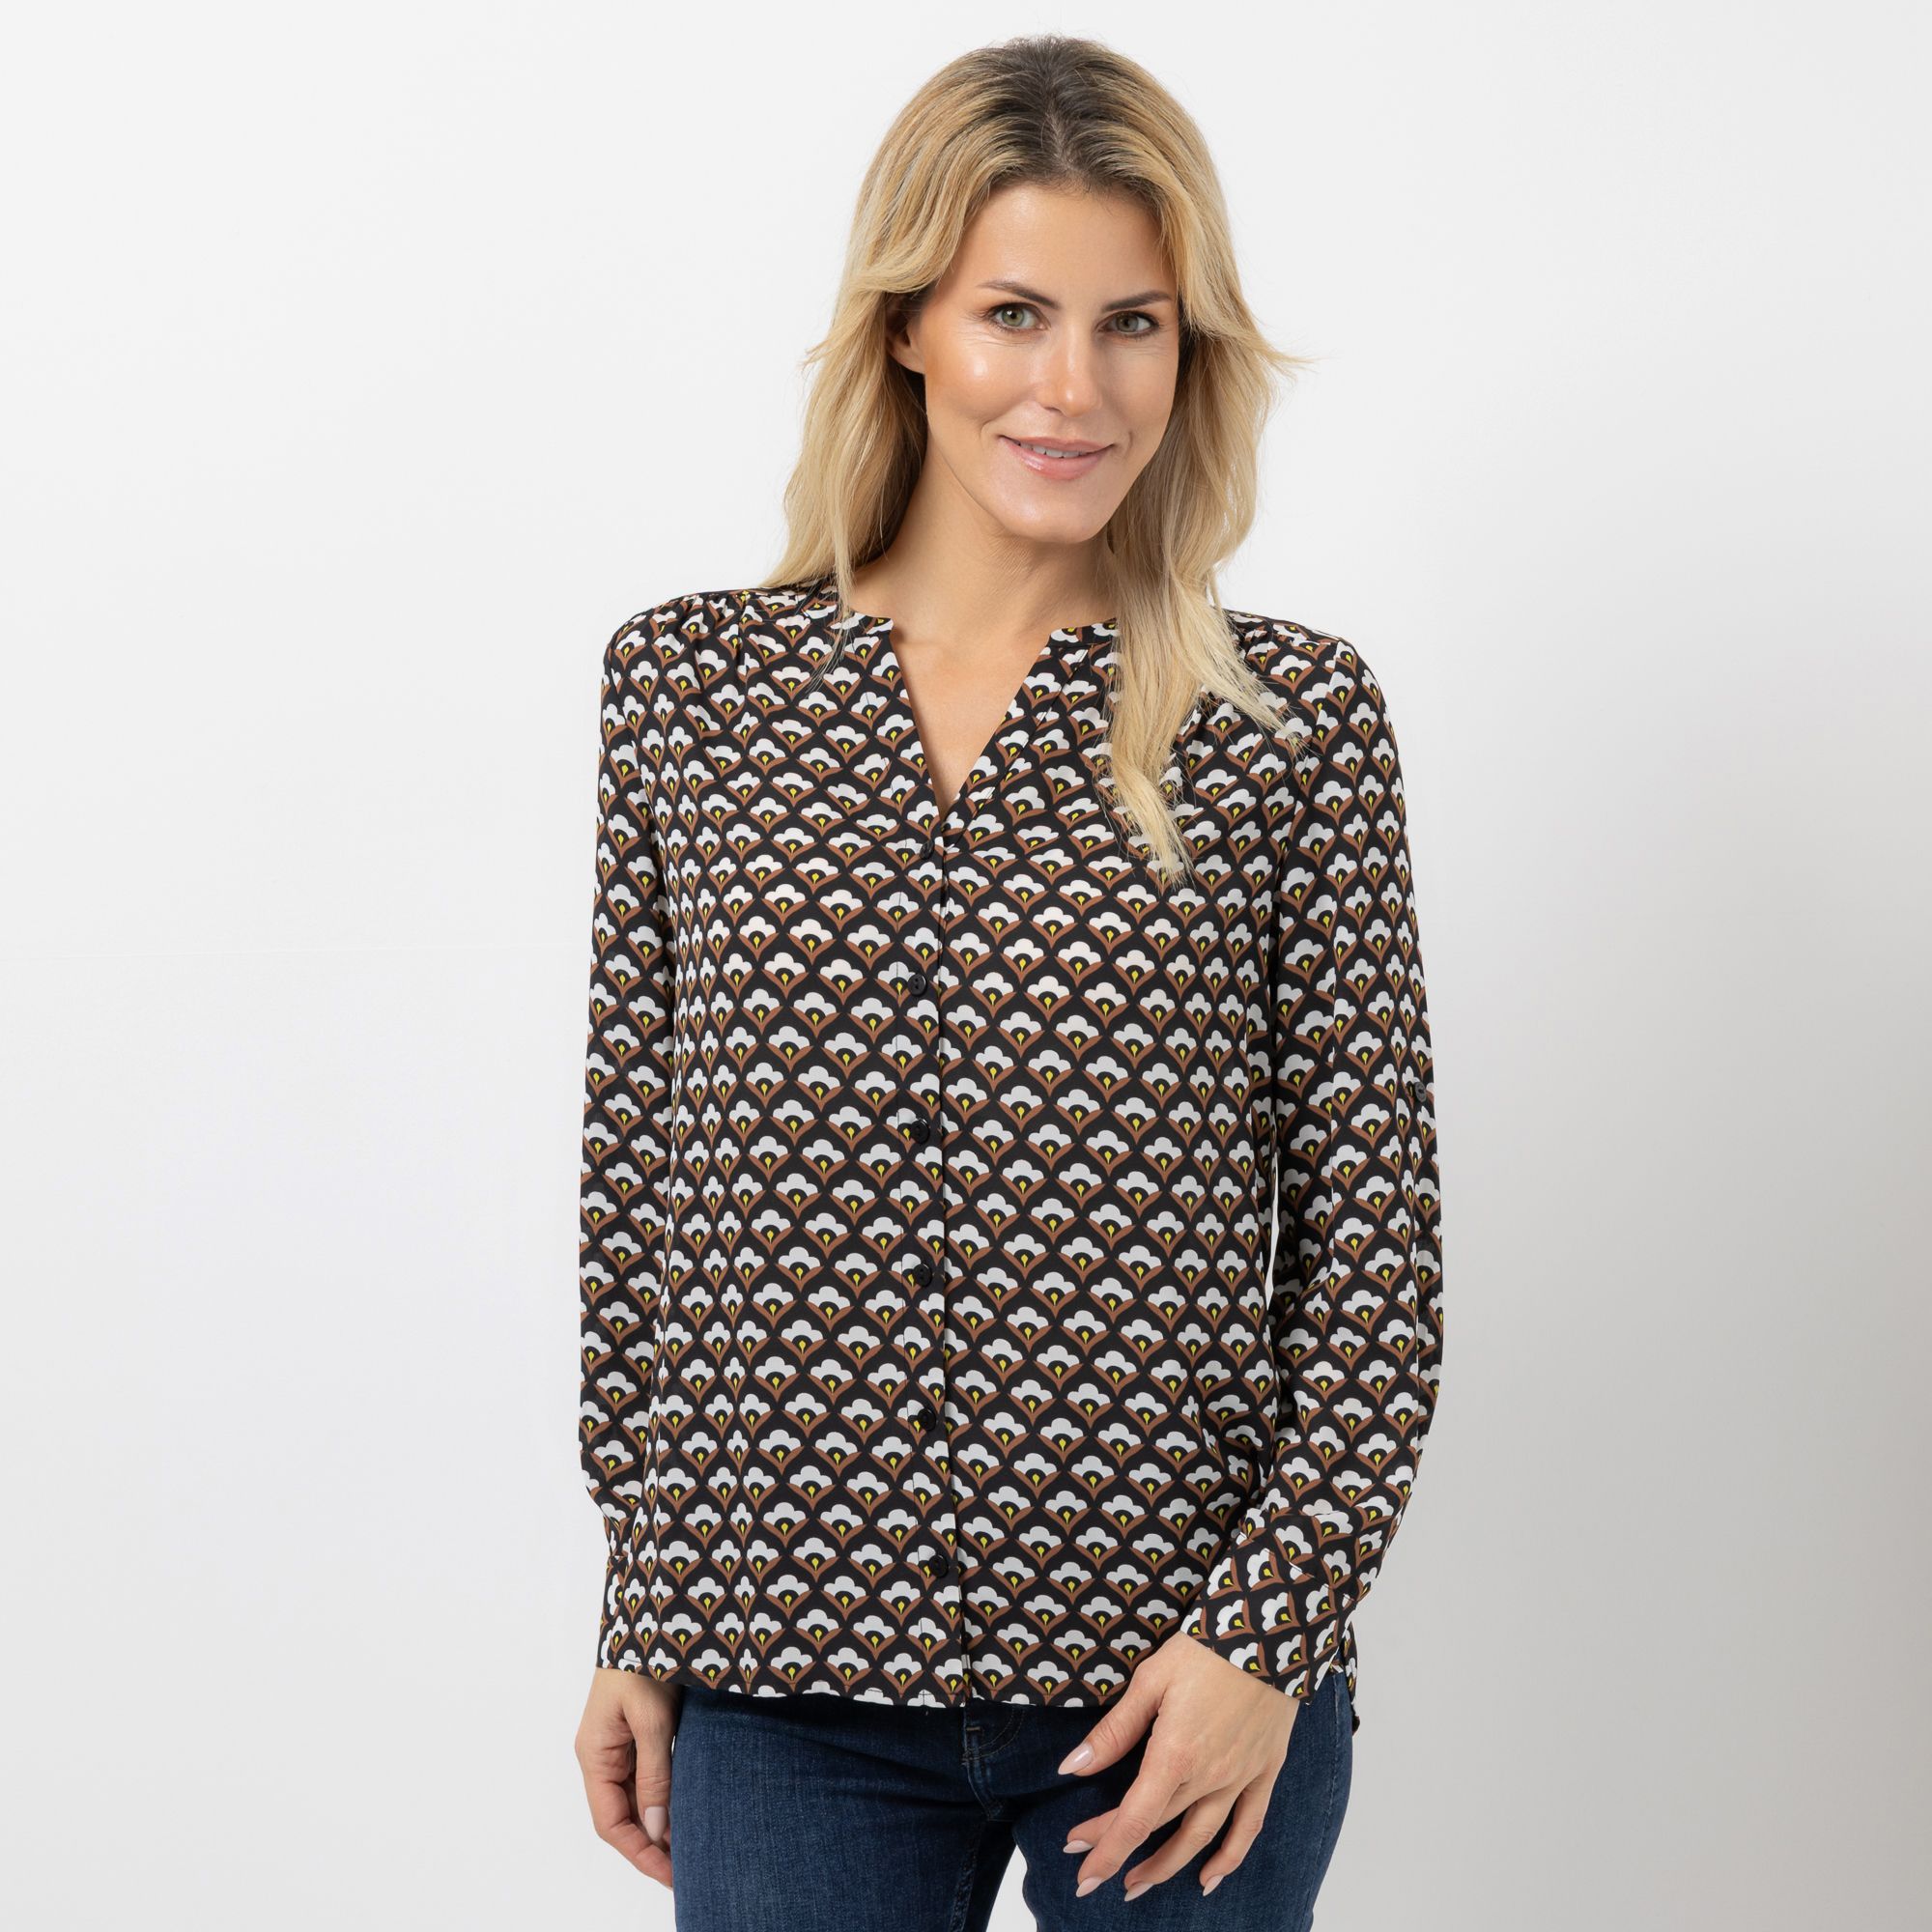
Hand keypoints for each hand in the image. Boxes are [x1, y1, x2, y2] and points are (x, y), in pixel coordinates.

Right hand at [576, 1666, 681, 1888]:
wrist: (651, 1615)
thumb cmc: (644, 1660)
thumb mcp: (653, 1719)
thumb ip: (655, 1773)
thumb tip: (657, 1829)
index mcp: (595, 1754)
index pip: (611, 1822)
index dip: (640, 1852)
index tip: (671, 1874)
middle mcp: (602, 1754)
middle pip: (622, 1815)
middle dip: (652, 1845)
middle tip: (688, 1869)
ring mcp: (617, 1743)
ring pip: (635, 1798)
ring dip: (659, 1824)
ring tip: (691, 1847)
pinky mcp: (636, 1731)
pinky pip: (646, 1776)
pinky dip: (664, 1797)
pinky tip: (685, 1809)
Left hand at [1055, 1632, 1298, 1900]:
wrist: (1267, 1632)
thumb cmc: (1203, 1651)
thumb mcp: (1148, 1682)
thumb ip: (1113, 1732)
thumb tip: (1071, 1768)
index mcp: (1174, 1756)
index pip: (1133, 1820)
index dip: (1105, 1850)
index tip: (1082, 1873)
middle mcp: (1208, 1778)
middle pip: (1159, 1827)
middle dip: (1121, 1849)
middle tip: (1091, 1862)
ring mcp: (1240, 1779)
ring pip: (1200, 1839)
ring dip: (1167, 1867)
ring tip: (1138, 1885)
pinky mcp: (1264, 1772)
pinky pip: (1248, 1827)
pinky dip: (1229, 1859)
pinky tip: (1209, 1878)